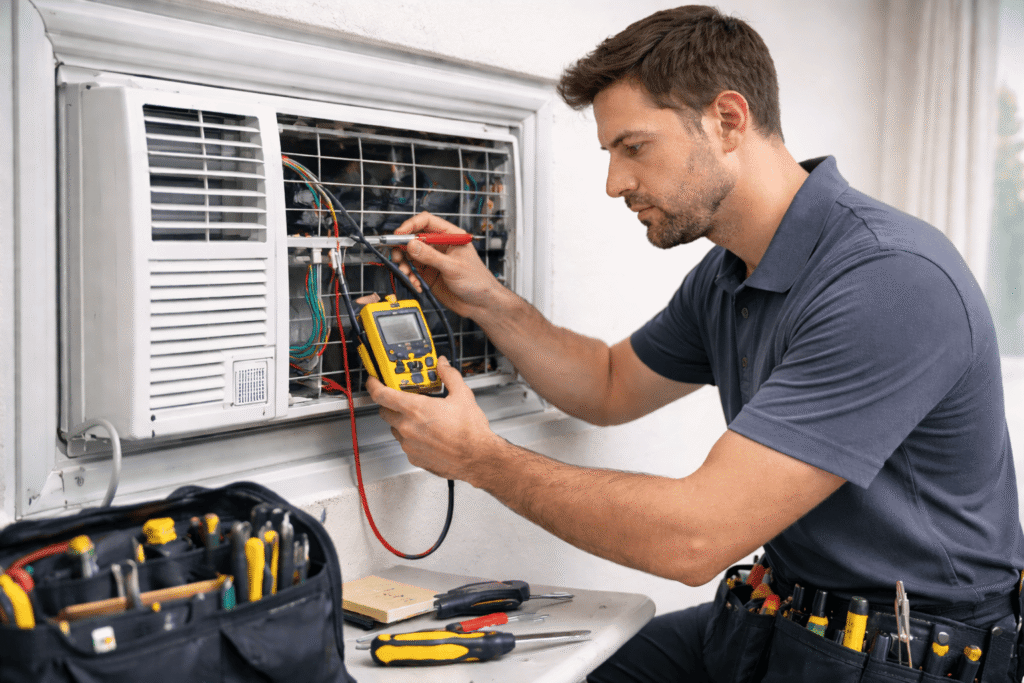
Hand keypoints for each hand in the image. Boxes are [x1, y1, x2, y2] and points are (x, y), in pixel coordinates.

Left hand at [366, 357, 499, 482]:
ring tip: (423, 419)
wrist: (478, 458)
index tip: (374, 381)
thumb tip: (442, 365)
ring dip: (402, 421)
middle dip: (391, 404)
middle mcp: (408, 427)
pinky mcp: (414, 457)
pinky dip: (412, 437)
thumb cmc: (470, 432)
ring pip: (395, 428)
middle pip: (385, 411)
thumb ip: (448, 376)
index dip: (373, 386)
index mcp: (416, 409)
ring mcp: (409, 444)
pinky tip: (429, 435)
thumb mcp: (462, 395)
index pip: (382, 395)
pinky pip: (406, 444)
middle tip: (404, 399)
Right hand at [389, 212, 501, 319]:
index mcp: (451, 236)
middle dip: (402, 247)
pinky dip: (410, 276)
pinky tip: (417, 283)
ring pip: (410, 254)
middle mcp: (440, 246)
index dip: (411, 225)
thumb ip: (431, 256)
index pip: (427, 222)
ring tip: (407, 273)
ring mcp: (433, 259)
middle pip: (414, 237)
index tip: (399, 235)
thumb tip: (412, 245)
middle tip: (397, 257)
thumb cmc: (477, 282)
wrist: (480, 304)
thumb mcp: (453, 268)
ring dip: (404, 263)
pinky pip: (412, 270)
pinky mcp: (429, 273)